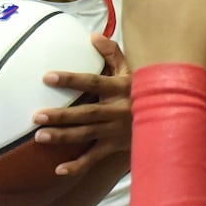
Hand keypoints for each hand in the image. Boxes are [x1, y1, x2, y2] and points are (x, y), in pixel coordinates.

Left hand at [32, 33, 131, 176]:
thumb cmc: (144, 89)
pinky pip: (95, 158)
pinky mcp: (115, 147)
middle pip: (86, 113)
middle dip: (61, 115)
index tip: (48, 77)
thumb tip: (93, 36)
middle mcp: (117, 110)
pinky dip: (78, 165)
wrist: (169, 117)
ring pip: (86, 135)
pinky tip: (59, 169)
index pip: (93, 82)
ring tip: (40, 136)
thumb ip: (112, 53)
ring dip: (63, 136)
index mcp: (120, 88)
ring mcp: (115, 131)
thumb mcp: (133, 70)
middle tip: (37, 116)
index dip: (71, 80)